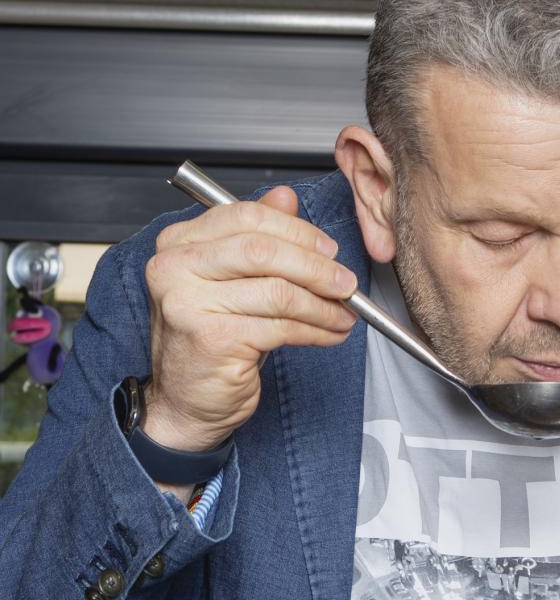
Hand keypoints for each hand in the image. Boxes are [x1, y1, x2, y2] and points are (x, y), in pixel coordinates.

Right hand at [143, 187, 356, 452]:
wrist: (185, 402)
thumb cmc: (209, 341)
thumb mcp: (231, 281)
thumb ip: (256, 236)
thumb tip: (286, 197)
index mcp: (178, 243)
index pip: (246, 216)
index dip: (296, 231)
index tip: (328, 250)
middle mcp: (175, 268)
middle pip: (263, 251)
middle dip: (316, 267)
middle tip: (346, 283)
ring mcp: (189, 303)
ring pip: (278, 291)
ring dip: (322, 305)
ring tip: (342, 314)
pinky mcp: (212, 338)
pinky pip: (280, 326)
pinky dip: (315, 330)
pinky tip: (328, 334)